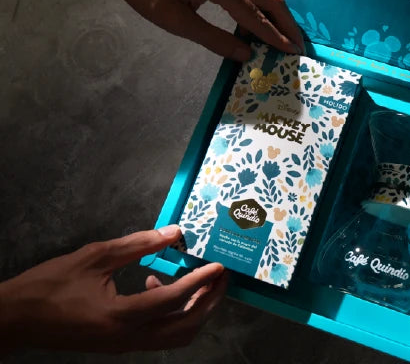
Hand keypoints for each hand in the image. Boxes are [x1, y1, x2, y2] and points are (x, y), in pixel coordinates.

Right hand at [0, 225, 227, 353]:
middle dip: (208, 302)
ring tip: (199, 281)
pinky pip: (158, 333)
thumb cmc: (50, 285)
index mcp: (121, 317)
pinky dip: (171, 313)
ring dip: (194, 310)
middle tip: (220, 278)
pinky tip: (157, 284)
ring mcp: (125, 346)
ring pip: (175, 335)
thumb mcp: (95, 256)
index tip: (218, 266)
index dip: (200, 281)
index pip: (173, 300)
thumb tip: (174, 232)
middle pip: (185, 327)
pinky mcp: (120, 345)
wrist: (16, 319)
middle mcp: (128, 338)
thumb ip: (138, 244)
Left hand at [99, 0, 304, 60]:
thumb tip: (246, 55)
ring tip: (285, 32)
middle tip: (298, 44)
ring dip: (279, 9)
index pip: (256, 17)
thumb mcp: (176, 21)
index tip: (292, 53)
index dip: (275, 37)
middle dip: (287, 22)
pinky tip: (265, 14)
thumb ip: (214, 39)